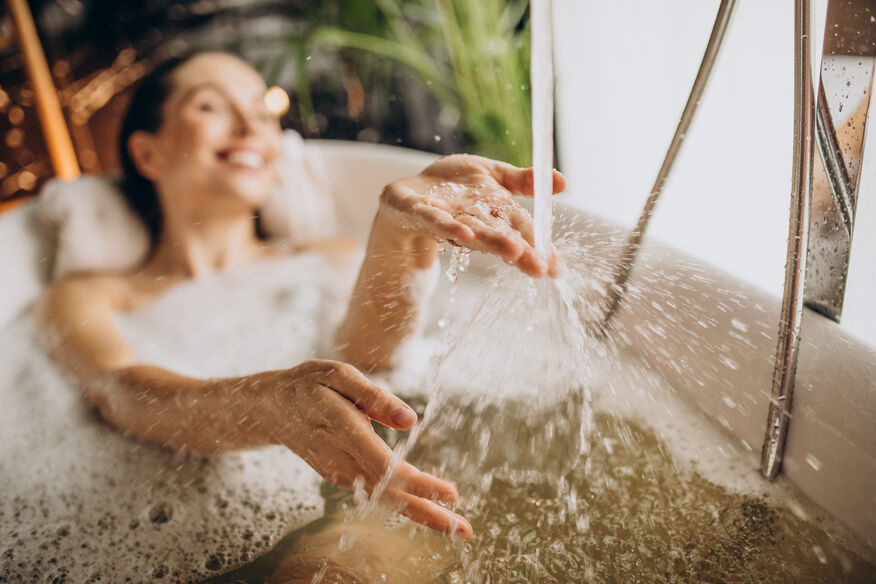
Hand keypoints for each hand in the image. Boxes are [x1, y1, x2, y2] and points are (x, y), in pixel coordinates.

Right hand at [264, 360, 471, 538]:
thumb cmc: (308, 385)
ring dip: (421, 515)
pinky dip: (404, 504)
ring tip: (456, 528)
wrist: (271, 408)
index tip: (450, 494)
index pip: (384, 466)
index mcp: (342, 429)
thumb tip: (410, 420)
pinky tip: (428, 510)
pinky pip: (377, 494)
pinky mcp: (341, 476)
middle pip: (389, 494)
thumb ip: (374, 396)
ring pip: (385, 500)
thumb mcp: (338, 374)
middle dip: (428, 515)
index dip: (417, 483)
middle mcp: (340, 460)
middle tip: (464, 532)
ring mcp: (339, 472)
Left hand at [378, 154, 565, 276]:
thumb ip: (523, 181)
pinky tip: (461, 232)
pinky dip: (446, 226)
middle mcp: (471, 221)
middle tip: (539, 267)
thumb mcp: (493, 176)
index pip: (521, 230)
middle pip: (499, 235)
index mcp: (493, 214)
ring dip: (491, 241)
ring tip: (513, 250)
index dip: (539, 248)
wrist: (409, 194)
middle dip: (520, 250)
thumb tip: (562, 182)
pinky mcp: (415, 210)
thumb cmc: (455, 188)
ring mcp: (444, 217)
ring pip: (471, 230)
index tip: (556, 268)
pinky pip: (432, 219)